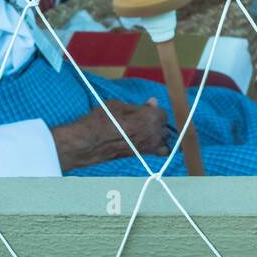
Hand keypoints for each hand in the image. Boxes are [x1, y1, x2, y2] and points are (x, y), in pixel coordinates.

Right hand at [51, 98, 168, 171]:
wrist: (91, 143)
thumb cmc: (102, 120)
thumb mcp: (119, 105)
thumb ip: (139, 106)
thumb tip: (153, 101)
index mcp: (151, 116)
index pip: (162, 113)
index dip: (153, 111)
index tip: (145, 110)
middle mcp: (155, 132)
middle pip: (165, 127)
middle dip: (157, 123)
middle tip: (142, 121)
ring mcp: (150, 145)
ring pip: (164, 140)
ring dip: (159, 136)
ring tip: (146, 132)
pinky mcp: (144, 155)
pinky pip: (159, 152)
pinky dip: (157, 148)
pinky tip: (148, 143)